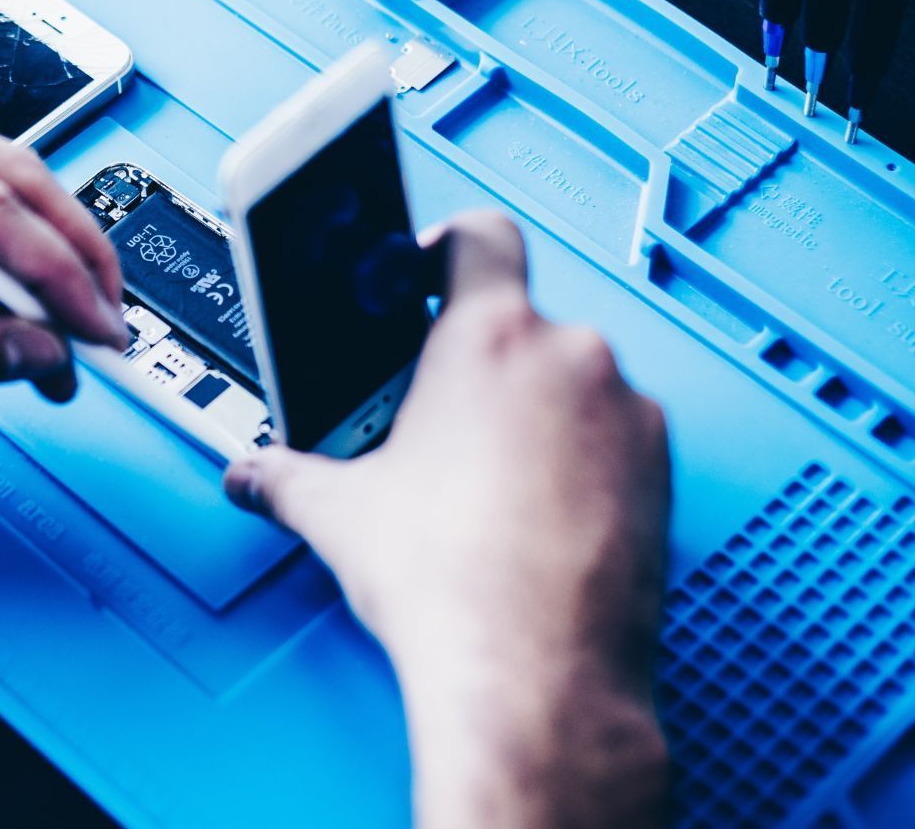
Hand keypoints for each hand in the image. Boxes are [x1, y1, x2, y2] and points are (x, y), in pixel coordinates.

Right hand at [223, 211, 669, 826]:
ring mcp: (627, 414)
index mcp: (487, 338)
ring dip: (537, 416)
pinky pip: (616, 439)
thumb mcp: (339, 515)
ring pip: (574, 384)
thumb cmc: (451, 586)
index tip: (424, 273)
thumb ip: (285, 475)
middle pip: (521, 324)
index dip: (445, 246)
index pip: (478, 235)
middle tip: (437, 425)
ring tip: (489, 488)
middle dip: (480, 367)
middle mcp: (570, 358)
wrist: (537, 678)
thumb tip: (252, 474)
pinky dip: (583, 463)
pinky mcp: (663, 472)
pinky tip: (539, 519)